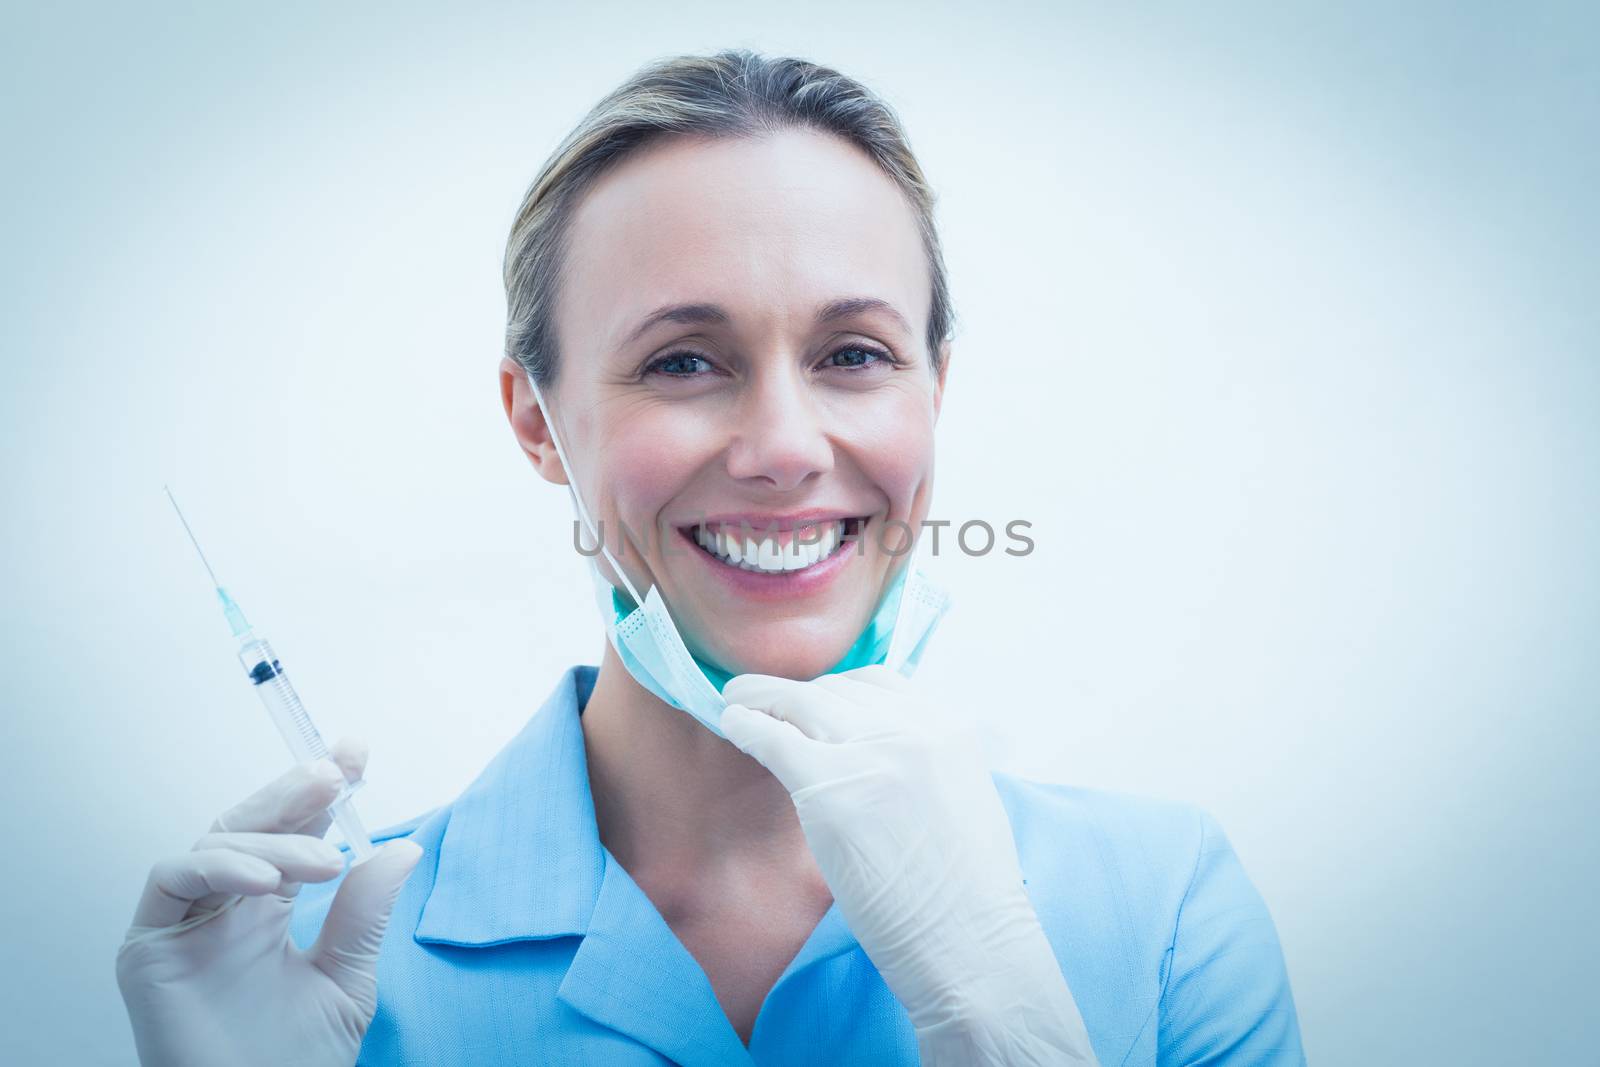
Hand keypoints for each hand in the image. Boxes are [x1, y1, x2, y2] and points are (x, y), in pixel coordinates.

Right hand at [116, 739, 421, 1066]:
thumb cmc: (294, 1063)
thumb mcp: (346, 978)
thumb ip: (364, 913)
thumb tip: (401, 849)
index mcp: (270, 910)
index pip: (293, 833)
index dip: (319, 793)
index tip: (355, 755)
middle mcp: (225, 909)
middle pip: (251, 826)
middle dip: (293, 792)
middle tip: (334, 772)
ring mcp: (185, 924)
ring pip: (216, 844)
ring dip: (273, 841)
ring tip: (326, 861)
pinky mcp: (147, 946)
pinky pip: (171, 879)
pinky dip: (220, 867)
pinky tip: (268, 883)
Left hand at [721, 667, 1098, 1065]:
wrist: (968, 940)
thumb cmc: (966, 889)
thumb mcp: (962, 793)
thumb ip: (924, 759)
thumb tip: (875, 748)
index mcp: (950, 727)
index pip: (879, 684)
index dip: (837, 690)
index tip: (813, 700)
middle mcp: (912, 728)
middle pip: (835, 690)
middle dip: (795, 692)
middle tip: (760, 694)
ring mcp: (870, 753)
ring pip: (800, 704)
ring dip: (762, 698)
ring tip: (737, 699)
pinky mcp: (829, 787)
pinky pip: (774, 739)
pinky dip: (747, 726)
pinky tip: (732, 723)